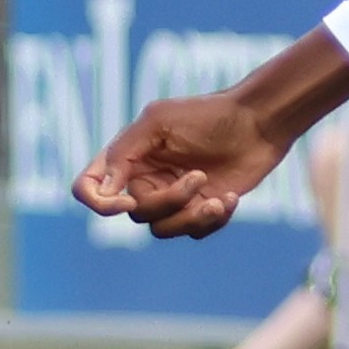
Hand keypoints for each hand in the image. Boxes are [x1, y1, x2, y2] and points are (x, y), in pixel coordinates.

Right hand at [73, 90, 292, 239]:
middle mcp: (145, 180)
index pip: (89, 187)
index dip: (99, 202)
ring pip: (162, 230)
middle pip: (135, 213)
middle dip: (170, 201)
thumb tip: (106, 189)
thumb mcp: (158, 122)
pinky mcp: (200, 209)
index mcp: (127, 157)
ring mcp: (173, 197)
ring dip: (192, 217)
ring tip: (219, 199)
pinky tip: (230, 198)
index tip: (126, 200)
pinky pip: (193, 233)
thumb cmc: (208, 115)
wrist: (259, 122)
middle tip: (199, 177)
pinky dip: (212, 220)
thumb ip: (124, 152)